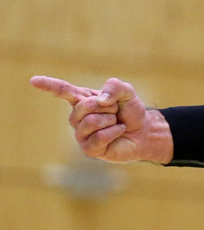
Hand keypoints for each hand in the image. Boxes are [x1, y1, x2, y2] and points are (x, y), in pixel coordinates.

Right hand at [30, 75, 172, 163]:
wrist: (143, 132)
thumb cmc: (131, 112)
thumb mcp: (128, 92)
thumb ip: (115, 87)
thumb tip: (99, 100)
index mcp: (82, 100)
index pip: (63, 91)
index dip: (48, 85)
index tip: (33, 80)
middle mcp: (77, 117)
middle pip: (84, 106)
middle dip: (106, 107)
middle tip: (115, 112)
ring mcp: (81, 134)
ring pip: (91, 122)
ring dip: (110, 120)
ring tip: (115, 122)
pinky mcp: (89, 149)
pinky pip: (98, 137)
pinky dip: (113, 132)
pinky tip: (118, 133)